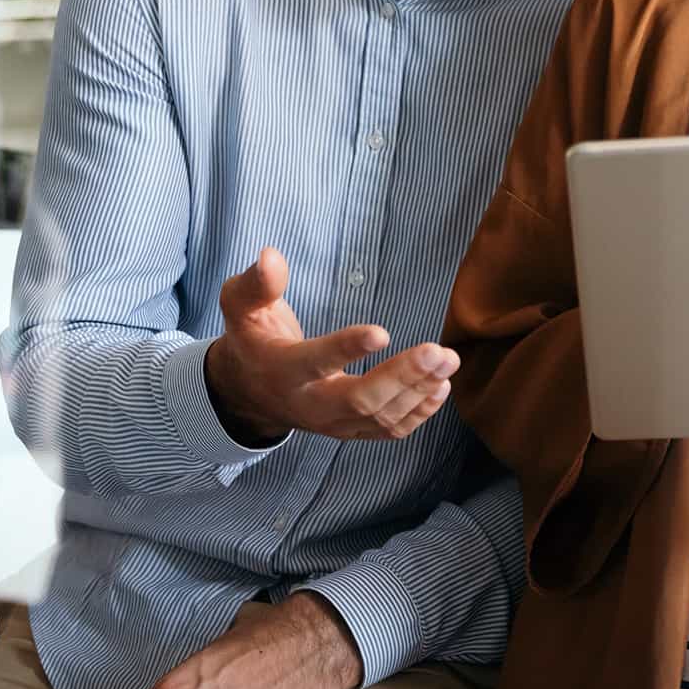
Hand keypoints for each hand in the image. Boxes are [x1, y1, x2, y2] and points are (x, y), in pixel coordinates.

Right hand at [204, 248, 456, 444]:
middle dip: (402, 377)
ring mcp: (331, 424)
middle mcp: (308, 404)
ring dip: (419, 391)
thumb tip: (271, 256)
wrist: (249, 392)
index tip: (382, 331)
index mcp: (281, 370)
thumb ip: (256, 284)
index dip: (346, 349)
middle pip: (359, 401)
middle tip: (438, 352)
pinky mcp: (349, 432)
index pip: (314, 362)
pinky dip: (418, 413)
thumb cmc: (252, 338)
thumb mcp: (240, 306)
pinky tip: (440, 388)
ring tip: (448, 361)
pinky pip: (387, 431)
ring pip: (380, 418)